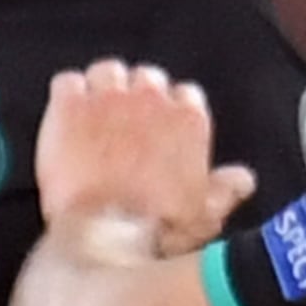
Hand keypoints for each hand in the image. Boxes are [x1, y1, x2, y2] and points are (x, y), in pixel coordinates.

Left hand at [40, 63, 252, 250]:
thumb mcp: (205, 214)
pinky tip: (63, 120)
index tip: (155, 132)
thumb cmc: (157, 228)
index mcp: (188, 118)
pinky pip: (66, 82)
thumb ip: (224, 190)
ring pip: (106, 72)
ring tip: (90, 120)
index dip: (167, 114)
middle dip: (134, 99)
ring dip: (100, 90)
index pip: (183, 95)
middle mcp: (152, 97)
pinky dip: (65, 97)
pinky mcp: (70, 105)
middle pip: (145, 78)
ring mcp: (109, 96)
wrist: (106, 233)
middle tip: (120, 127)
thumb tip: (243, 179)